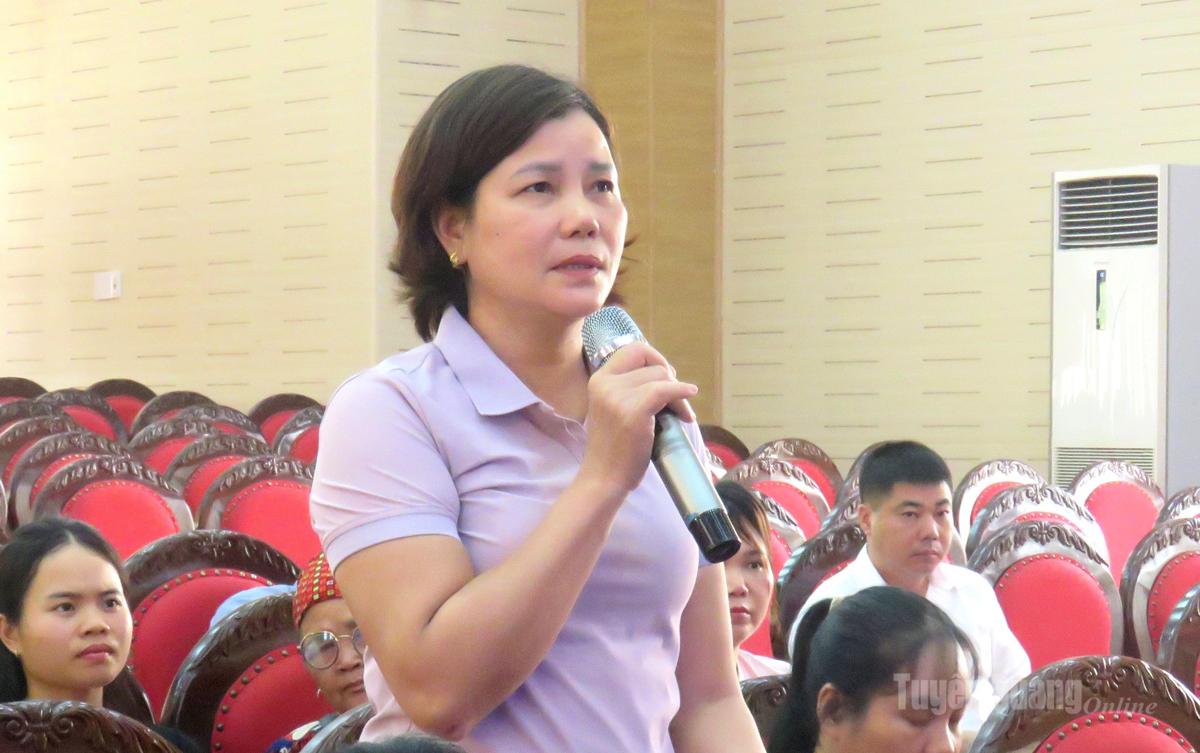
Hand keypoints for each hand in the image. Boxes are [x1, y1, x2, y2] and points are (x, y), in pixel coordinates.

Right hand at [579, 341, 697, 496]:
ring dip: (678, 394)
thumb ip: (628, 389)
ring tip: (680, 416)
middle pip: (650, 360)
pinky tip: (689, 405)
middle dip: (669, 376)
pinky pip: (667, 391)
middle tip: (674, 398)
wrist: (603, 478)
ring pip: (661, 376)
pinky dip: (683, 395)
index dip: (654, 358)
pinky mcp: (633, 411)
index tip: (664, 377)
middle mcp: (605, 383)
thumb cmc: (612, 448)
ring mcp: (618, 396)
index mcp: (599, 380)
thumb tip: (664, 373)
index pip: (632, 349)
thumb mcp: (612, 409)